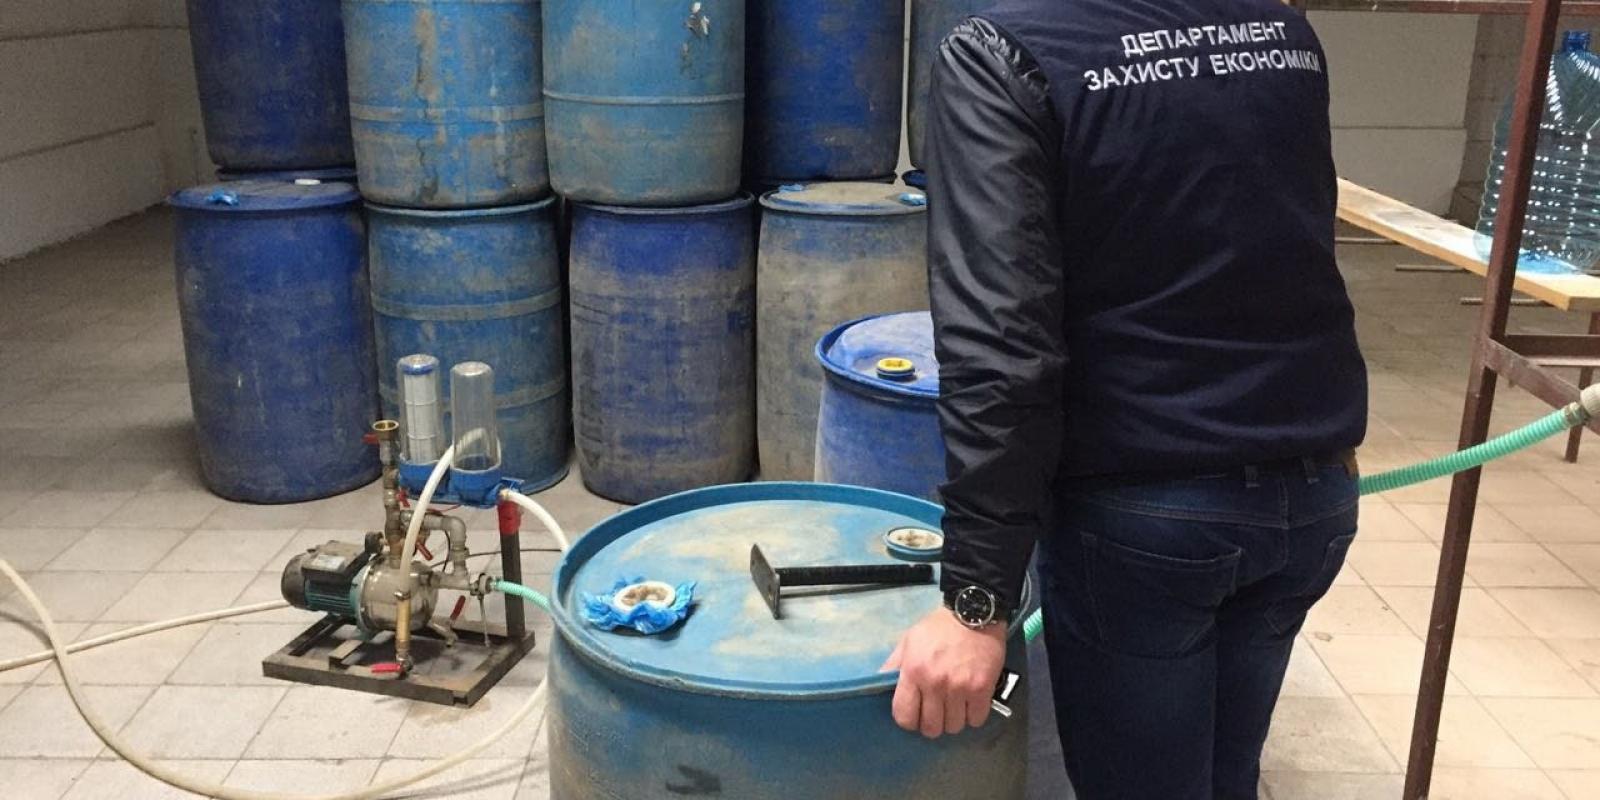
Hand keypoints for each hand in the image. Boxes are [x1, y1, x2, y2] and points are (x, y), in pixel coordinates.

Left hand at [881, 607, 1007, 737]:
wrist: (973, 612)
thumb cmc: (938, 628)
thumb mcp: (908, 641)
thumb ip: (894, 666)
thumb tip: (878, 686)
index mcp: (913, 672)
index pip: (905, 716)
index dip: (909, 720)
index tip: (915, 714)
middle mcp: (935, 683)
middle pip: (931, 727)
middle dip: (932, 723)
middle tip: (936, 711)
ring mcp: (960, 688)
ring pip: (954, 727)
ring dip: (954, 719)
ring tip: (954, 705)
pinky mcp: (982, 689)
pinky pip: (976, 720)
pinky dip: (973, 715)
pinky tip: (970, 702)